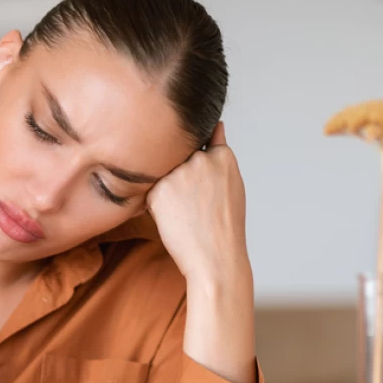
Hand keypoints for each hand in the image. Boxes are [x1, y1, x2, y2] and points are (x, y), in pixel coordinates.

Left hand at [145, 122, 250, 286]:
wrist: (214, 256)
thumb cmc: (225, 224)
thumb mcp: (232, 181)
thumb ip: (219, 152)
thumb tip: (216, 125)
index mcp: (222, 156)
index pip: (202, 141)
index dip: (196, 163)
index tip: (199, 182)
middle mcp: (199, 159)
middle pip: (179, 157)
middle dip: (181, 175)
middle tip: (193, 203)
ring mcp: (178, 172)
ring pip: (164, 171)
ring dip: (168, 187)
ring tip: (185, 211)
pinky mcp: (158, 189)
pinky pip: (151, 188)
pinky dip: (157, 201)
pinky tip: (174, 217)